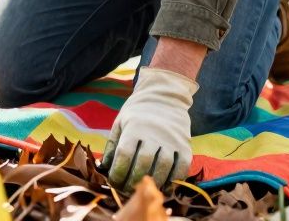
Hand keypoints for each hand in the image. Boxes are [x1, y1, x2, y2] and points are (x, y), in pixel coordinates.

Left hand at [101, 67, 197, 189]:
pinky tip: (164, 187)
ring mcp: (171, 140)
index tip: (114, 182)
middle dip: (133, 181)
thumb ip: (113, 145)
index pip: (124, 155)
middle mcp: (153, 134)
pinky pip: (181, 168)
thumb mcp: (120, 122)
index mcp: (134, 128)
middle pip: (142, 164)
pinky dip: (173, 181)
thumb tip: (103, 168)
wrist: (165, 96)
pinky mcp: (185, 145)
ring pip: (162, 168)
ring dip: (152, 184)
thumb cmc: (137, 113)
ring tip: (144, 191)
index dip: (118, 173)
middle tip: (127, 191)